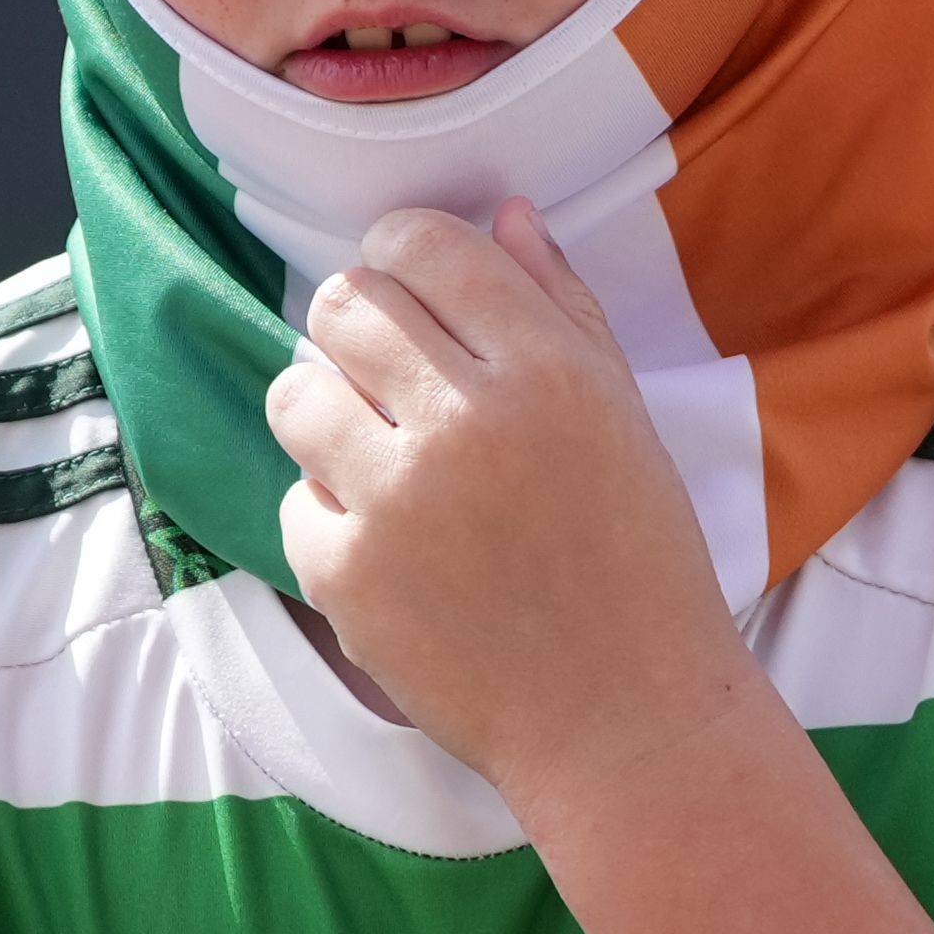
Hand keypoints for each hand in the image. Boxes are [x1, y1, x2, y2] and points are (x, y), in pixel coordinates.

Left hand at [266, 201, 760, 804]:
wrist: (626, 723)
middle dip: (360, 328)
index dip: (403, 251)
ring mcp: (396, 503)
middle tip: (394, 377)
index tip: (413, 288)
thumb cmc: (638, 562)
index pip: (422, 244)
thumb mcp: (625, 417)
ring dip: (329, 411)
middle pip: (344, 304)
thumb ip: (561, 306)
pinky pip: (295, 498)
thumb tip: (502, 211)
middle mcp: (465, 424)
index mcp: (547, 371)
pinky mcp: (346, 579)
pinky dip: (333, 514)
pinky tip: (393, 544)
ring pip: (295, 391)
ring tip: (382, 454)